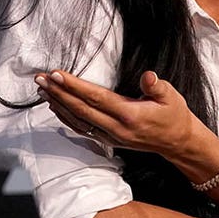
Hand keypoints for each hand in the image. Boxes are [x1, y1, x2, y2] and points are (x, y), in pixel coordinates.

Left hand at [34, 69, 206, 158]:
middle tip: (39, 78)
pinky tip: (54, 105)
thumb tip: (148, 76)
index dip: (74, 86)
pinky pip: (81, 129)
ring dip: (57, 104)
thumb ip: (157, 87)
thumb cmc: (174, 116)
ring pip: (77, 120)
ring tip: (41, 89)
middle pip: (80, 109)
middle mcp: (116, 128)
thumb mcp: (172, 98)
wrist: (178, 143)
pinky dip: (65, 117)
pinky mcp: (108, 140)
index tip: (56, 74)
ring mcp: (110, 136)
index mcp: (129, 115)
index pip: (95, 98)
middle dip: (58, 93)